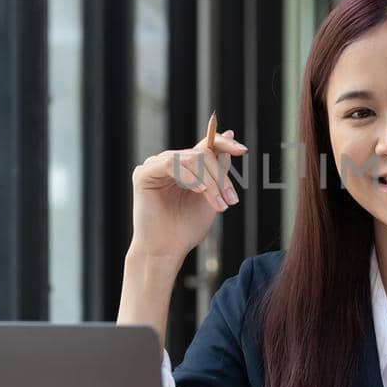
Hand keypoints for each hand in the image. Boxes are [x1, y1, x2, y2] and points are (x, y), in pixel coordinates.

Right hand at [128, 128, 247, 260]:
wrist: (167, 251)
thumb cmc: (187, 228)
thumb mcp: (212, 195)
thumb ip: (219, 169)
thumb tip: (230, 136)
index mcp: (186, 167)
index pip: (206, 145)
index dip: (225, 143)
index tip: (243, 150)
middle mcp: (171, 163)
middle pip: (202, 153)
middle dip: (220, 177)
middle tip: (231, 200)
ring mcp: (156, 166)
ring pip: (191, 159)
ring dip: (209, 181)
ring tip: (218, 204)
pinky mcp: (144, 173)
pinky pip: (171, 164)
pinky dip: (189, 176)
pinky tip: (198, 190)